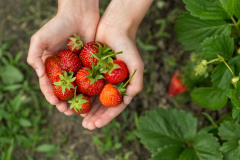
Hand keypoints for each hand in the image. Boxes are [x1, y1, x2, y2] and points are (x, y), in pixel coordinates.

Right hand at [27, 0, 99, 114]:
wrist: (79, 14)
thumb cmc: (58, 25)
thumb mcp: (40, 39)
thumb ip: (34, 57)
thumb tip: (39, 75)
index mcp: (51, 66)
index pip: (48, 85)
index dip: (51, 95)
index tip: (55, 103)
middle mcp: (64, 69)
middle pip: (63, 90)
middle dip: (64, 102)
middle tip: (67, 112)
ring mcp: (77, 68)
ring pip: (77, 89)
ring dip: (77, 101)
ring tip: (79, 111)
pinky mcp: (91, 66)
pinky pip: (90, 81)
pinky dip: (90, 91)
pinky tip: (92, 99)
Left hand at [81, 20, 143, 129]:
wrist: (114, 27)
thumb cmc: (127, 46)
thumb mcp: (136, 64)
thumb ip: (136, 83)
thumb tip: (128, 100)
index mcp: (122, 87)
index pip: (115, 107)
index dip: (106, 117)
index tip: (96, 125)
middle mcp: (111, 85)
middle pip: (102, 106)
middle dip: (94, 117)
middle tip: (85, 126)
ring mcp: (101, 79)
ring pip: (92, 98)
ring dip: (85, 110)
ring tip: (77, 118)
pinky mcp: (90, 71)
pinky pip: (84, 85)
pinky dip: (79, 94)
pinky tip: (72, 102)